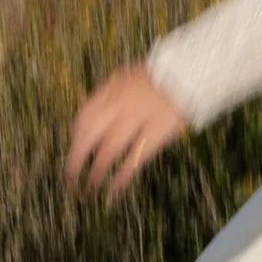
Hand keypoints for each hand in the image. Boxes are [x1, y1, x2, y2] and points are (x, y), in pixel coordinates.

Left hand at [64, 59, 188, 197]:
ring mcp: (137, 118)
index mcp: (113, 89)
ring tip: (89, 189)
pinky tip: (115, 190)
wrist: (193, 70)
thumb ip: (113, 92)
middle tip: (69, 177)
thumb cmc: (164, 74)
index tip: (73, 149)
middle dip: (76, 158)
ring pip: (108, 150)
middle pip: (89, 135)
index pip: (84, 116)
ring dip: (96, 171)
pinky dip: (122, 177)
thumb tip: (95, 111)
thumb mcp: (132, 75)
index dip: (75, 136)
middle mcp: (120, 103)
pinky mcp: (156, 133)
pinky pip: (134, 159)